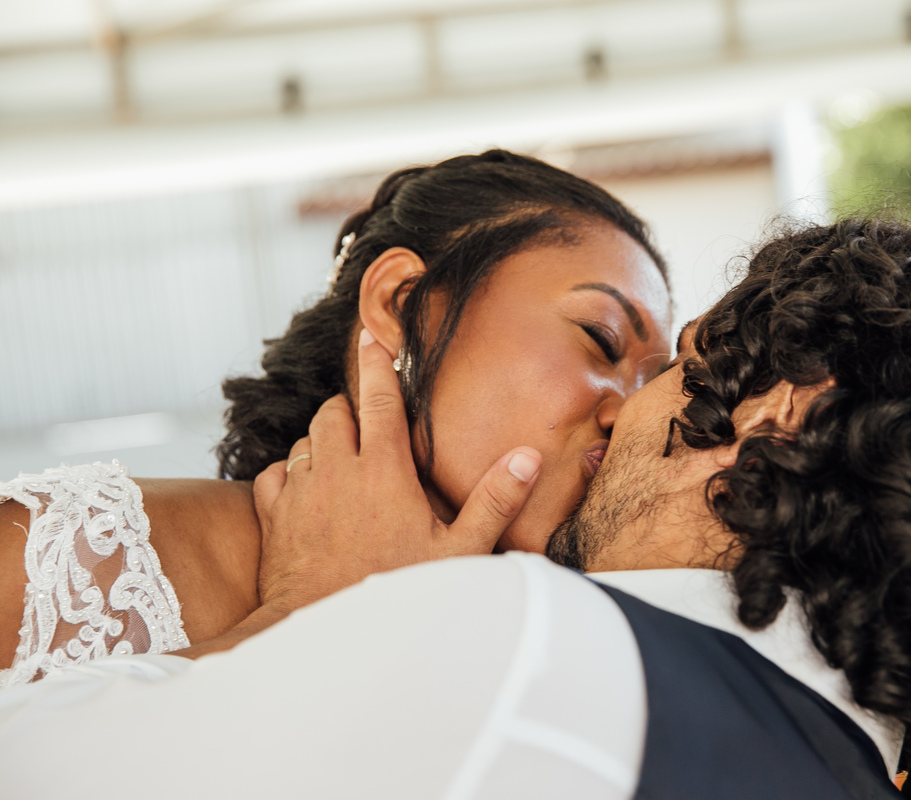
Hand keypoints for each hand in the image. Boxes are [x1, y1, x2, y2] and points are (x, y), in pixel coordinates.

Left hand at [252, 328, 542, 611]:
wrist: (327, 634)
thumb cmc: (399, 594)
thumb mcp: (459, 551)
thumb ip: (494, 501)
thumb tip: (527, 458)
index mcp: (383, 470)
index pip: (379, 399)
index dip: (377, 364)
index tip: (374, 337)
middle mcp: (336, 470)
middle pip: (335, 411)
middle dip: (352, 407)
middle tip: (370, 422)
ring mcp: (301, 492)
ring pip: (305, 440)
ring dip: (323, 441)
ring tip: (346, 460)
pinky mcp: (275, 516)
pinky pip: (276, 473)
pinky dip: (291, 472)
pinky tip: (308, 487)